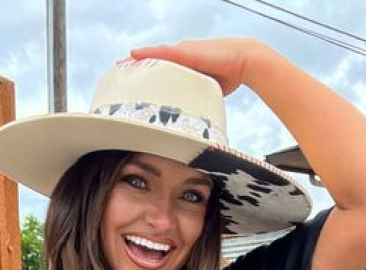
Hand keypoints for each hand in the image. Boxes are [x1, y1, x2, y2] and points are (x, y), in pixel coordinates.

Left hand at [127, 37, 268, 95]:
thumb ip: (199, 99)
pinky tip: (133, 54)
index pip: (164, 70)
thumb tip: (194, 122)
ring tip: (121, 63)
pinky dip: (147, 53)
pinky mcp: (185, 51)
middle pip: (156, 60)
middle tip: (120, 70)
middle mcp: (183, 56)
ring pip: (155, 55)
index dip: (150, 74)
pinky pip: (161, 52)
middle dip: (139, 65)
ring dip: (138, 59)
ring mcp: (183, 52)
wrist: (245, 61)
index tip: (136, 81)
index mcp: (188, 66)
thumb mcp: (209, 90)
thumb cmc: (232, 75)